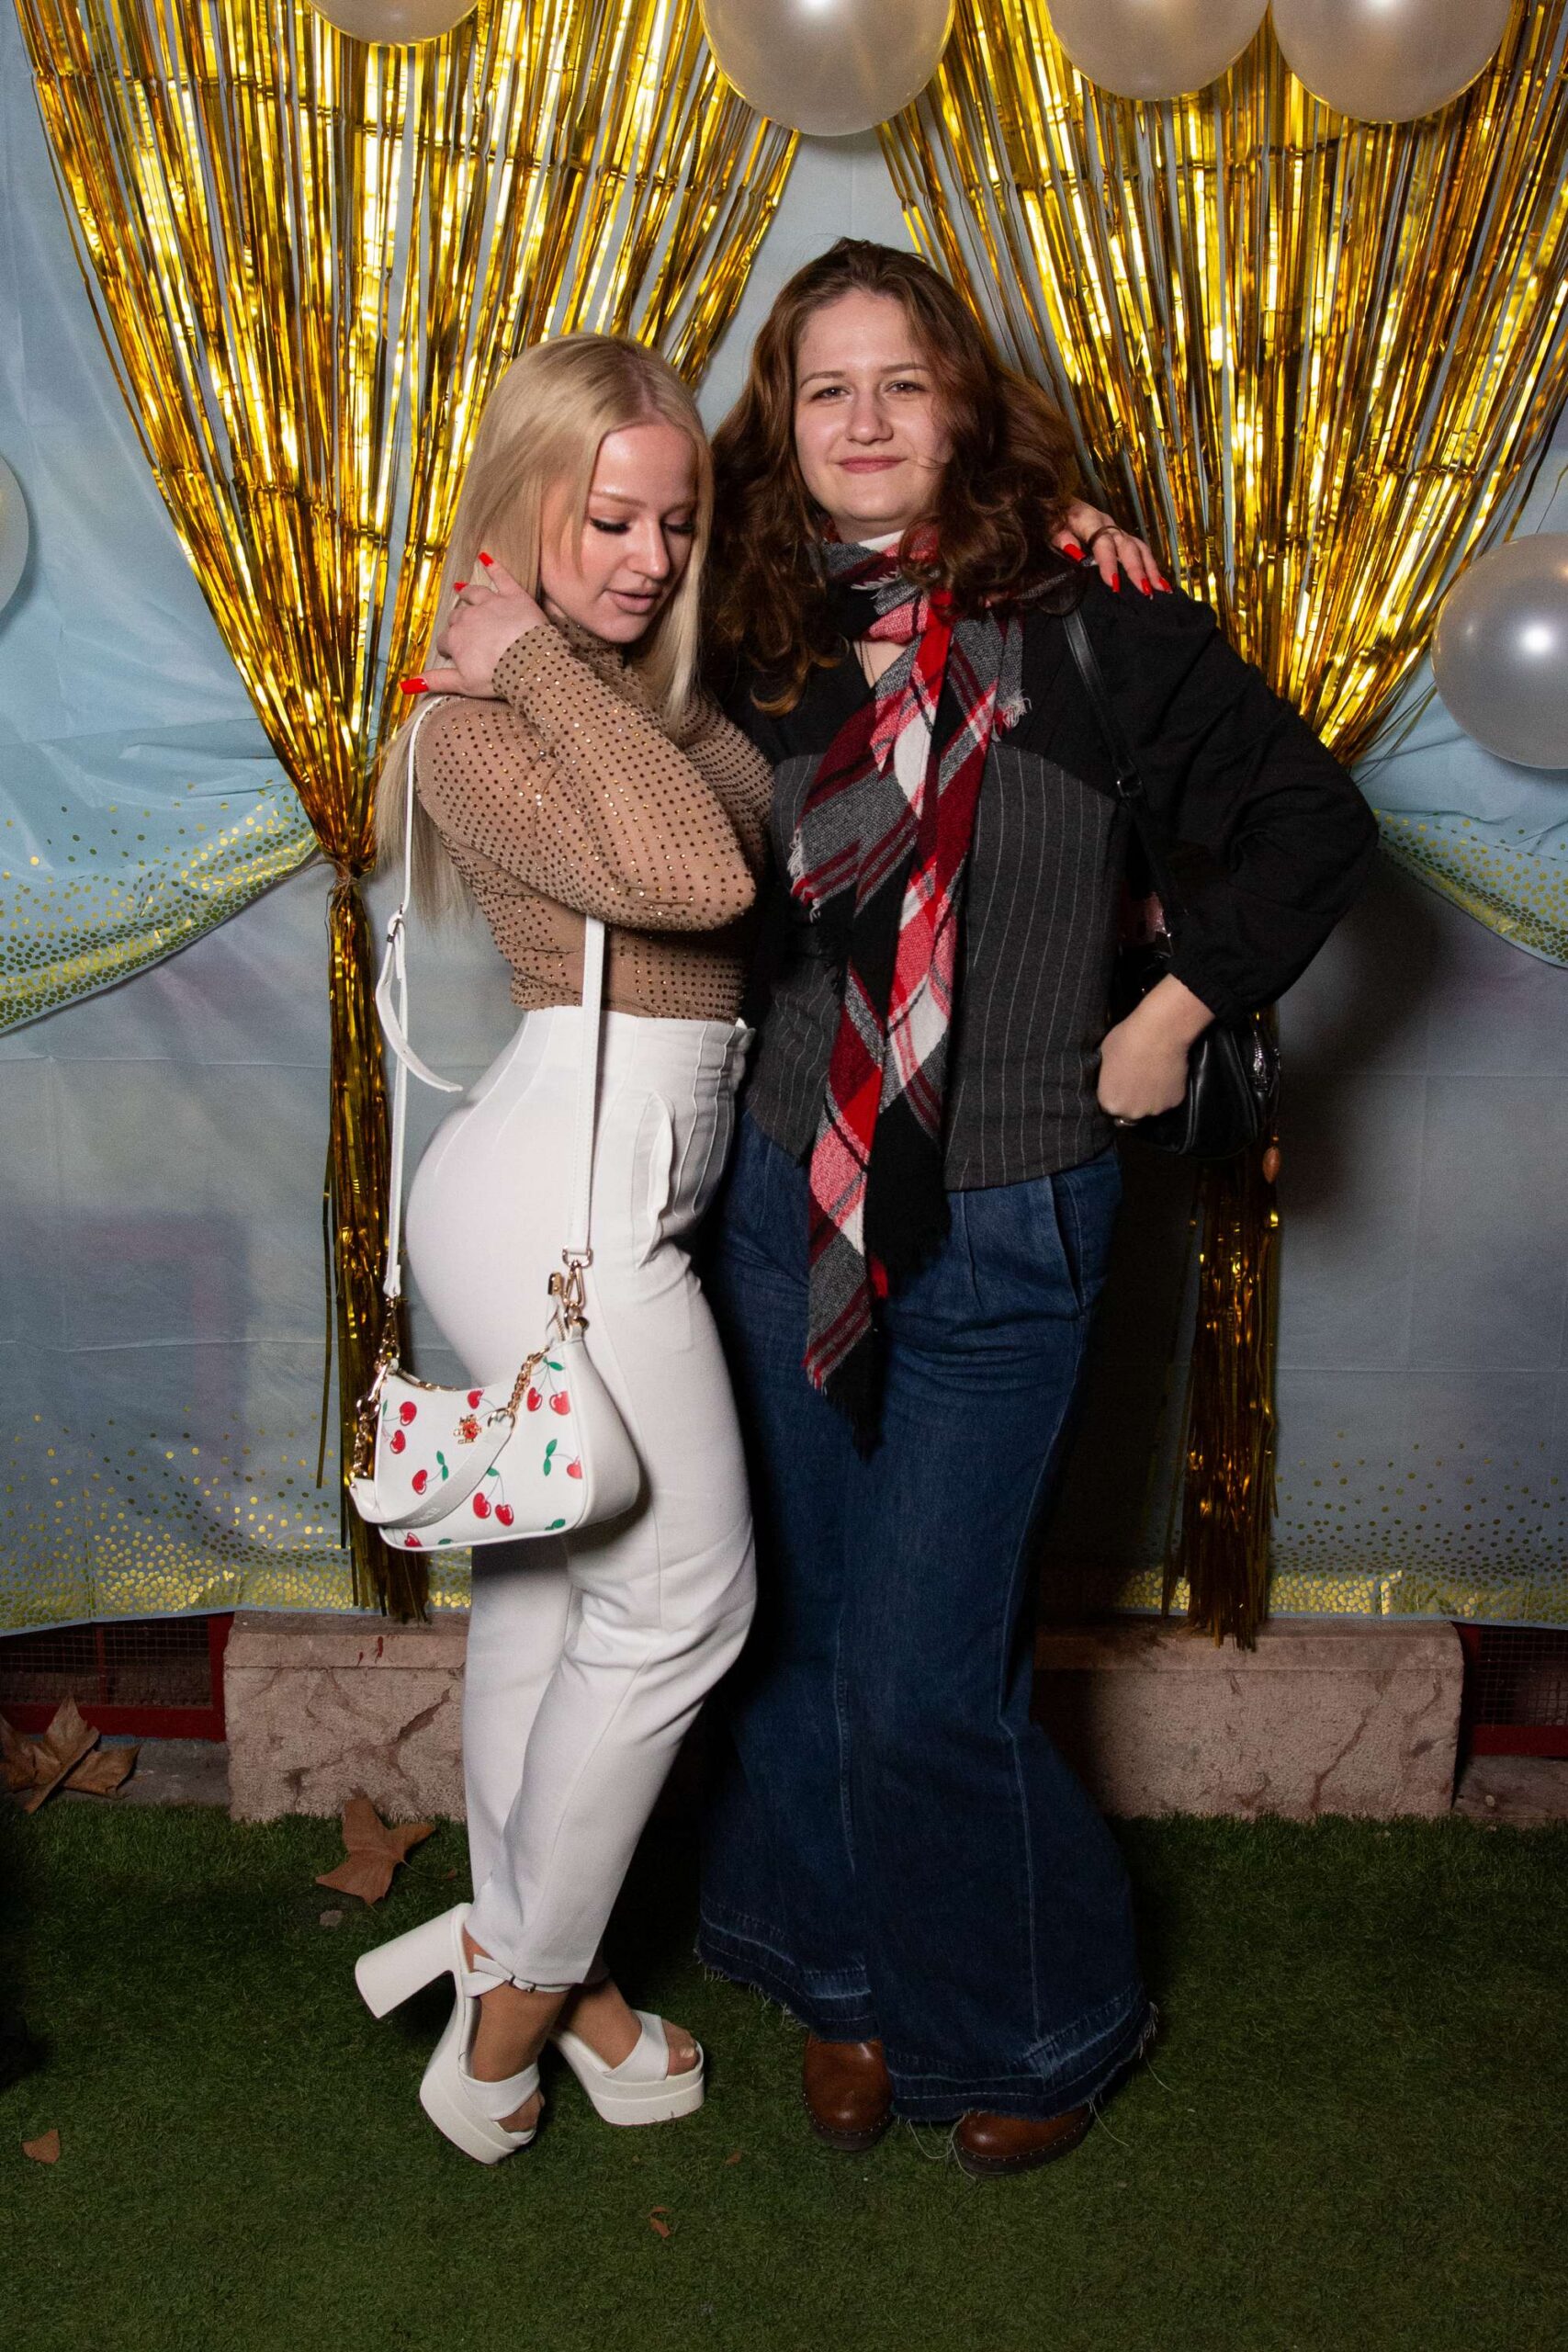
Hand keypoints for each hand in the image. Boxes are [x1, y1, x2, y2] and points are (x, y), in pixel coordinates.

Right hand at [404, 556, 546, 697]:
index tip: (453, 655)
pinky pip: (501, 577)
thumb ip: (436, 681)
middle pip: (458, 617)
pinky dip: (493, 567)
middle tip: (464, 631)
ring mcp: (490, 604)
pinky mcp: (513, 596)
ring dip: (466, 592)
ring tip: (461, 588)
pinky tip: (486, 557)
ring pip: (473, 594)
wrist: (528, 662)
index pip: (445, 642)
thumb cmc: (496, 677)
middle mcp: (469, 617)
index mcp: (456, 639)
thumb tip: (407, 685)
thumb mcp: (463, 685)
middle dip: (458, 623)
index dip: (448, 649)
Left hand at [1053, 502, 1169, 595]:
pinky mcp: (1119, 535)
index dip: (1109, 563)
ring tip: (1161, 589)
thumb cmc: (1051, 516)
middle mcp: (1107, 524)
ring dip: (1151, 568)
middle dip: (1137, 569)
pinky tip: (1160, 582)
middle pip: (1127, 546)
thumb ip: (1062, 538)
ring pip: (1138, 547)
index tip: (1114, 584)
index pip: (1103, 542)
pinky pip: (1139, 549)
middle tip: (1145, 591)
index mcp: (1089, 520)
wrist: (1055, 498)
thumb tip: (1076, 553)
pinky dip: (1151, 565)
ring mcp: (1115, 529)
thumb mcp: (1049, 526)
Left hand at [1098, 973, 1212, 1122]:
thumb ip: (1105, 1078)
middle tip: (1136, 1079)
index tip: (1119, 1083)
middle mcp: (1132, 1112)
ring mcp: (1155, 1109)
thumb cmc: (1126, 1039)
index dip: (1114, 1095)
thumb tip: (1109, 1081)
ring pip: (1150, 1107)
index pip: (1109, 1107)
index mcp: (1110, 1102)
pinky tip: (1165, 1074)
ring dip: (1150, 1097)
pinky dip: (1166, 1091)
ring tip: (1152, 1075)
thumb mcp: (1103, 1058)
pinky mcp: (1174, 1102)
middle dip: (1131, 1100)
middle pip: (1130, 1112)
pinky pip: (1167, 1099)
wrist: (1160, 1032)